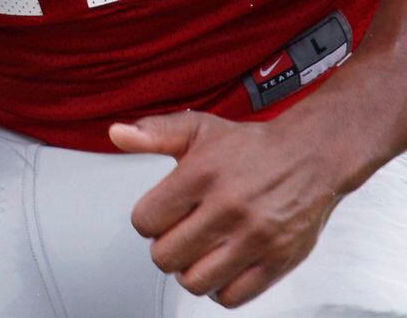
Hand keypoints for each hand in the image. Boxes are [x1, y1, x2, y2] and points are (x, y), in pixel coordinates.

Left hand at [110, 111, 343, 307]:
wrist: (309, 157)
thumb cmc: (249, 146)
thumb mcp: (196, 127)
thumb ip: (152, 132)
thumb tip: (116, 133)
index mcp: (201, 174)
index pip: (146, 219)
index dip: (146, 220)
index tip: (157, 216)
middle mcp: (227, 208)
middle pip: (166, 255)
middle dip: (163, 248)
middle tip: (174, 235)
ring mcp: (254, 238)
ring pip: (196, 281)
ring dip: (187, 272)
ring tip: (195, 253)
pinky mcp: (277, 262)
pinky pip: (233, 297)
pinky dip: (218, 290)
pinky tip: (218, 269)